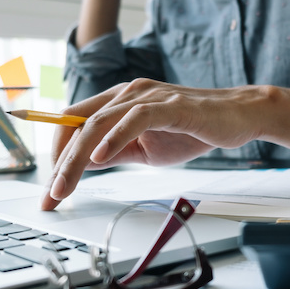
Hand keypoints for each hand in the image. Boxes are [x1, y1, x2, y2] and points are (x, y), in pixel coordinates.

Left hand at [40, 79, 268, 209]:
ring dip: (77, 158)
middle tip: (51, 196)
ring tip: (65, 186)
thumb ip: (115, 152)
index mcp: (119, 101)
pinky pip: (134, 119)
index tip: (52, 187)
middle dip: (60, 163)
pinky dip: (113, 139)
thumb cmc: (193, 129)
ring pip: (98, 122)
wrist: (238, 117)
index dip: (57, 153)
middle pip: (78, 124)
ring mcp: (147, 96)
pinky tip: (100, 158)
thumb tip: (84, 164)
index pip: (73, 121)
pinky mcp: (169, 105)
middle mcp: (127, 93)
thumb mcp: (145, 148)